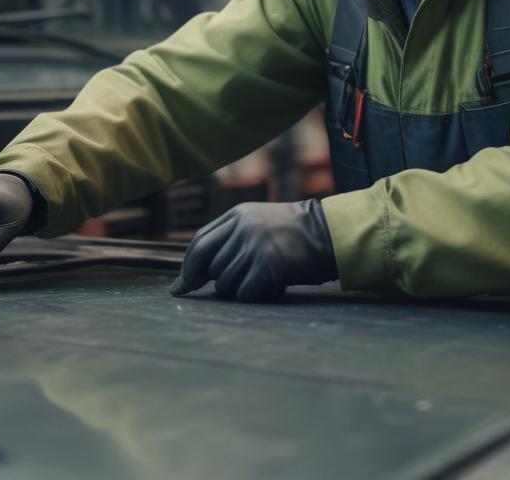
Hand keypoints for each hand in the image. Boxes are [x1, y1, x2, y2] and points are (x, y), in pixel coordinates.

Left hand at [170, 199, 337, 301]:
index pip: (200, 241)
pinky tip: (272, 285)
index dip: (189, 265)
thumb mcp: (258, 225)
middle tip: (203, 289)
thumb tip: (189, 278)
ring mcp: (255, 245)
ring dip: (238, 288)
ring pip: (225, 281)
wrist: (328, 234)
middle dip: (202, 279)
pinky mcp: (268, 265)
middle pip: (208, 262)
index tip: (182, 285)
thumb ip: (228, 242)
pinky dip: (255, 295)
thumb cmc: (293, 235)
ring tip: (260, 278)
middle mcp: (243, 227)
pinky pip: (245, 292)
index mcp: (238, 215)